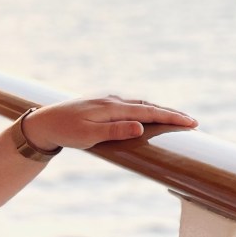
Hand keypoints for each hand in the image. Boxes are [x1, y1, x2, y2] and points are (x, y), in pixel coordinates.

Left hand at [23, 97, 197, 152]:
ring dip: (158, 110)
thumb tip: (141, 126)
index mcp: (111, 107)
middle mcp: (112, 100)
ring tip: (176, 119)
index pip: (148, 111)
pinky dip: (145, 109)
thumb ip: (114, 131)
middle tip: (192, 122)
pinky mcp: (102, 104)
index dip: (171, 117)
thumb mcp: (88, 136)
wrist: (43, 122)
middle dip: (170, 113)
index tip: (191, 122)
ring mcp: (107, 100)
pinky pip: (130, 105)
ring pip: (139, 104)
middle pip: (148, 105)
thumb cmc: (65, 132)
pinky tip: (149, 115)